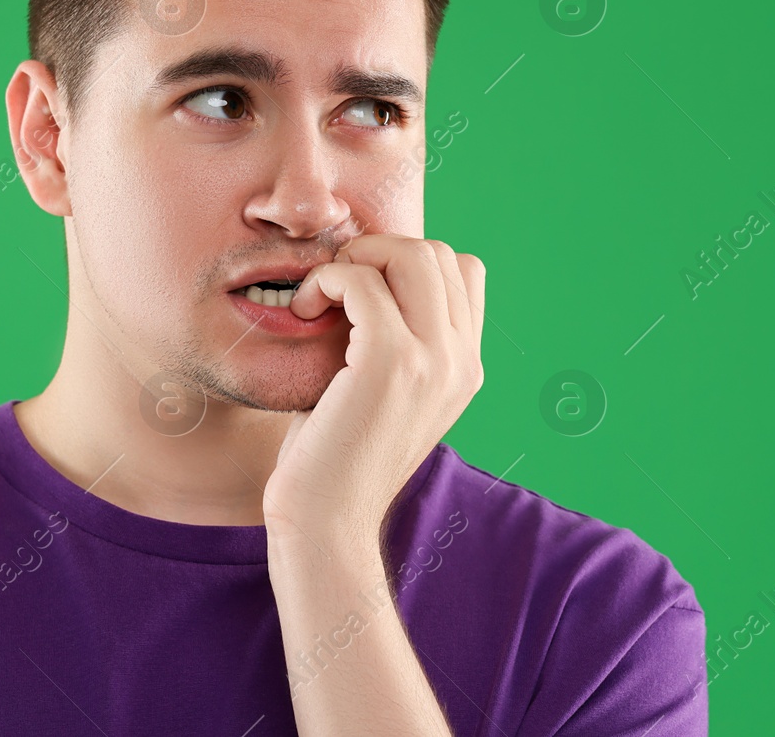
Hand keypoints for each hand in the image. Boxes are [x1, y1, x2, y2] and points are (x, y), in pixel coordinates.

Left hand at [262, 234, 485, 554]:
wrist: (327, 523)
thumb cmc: (337, 456)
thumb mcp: (385, 394)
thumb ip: (398, 342)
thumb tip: (371, 279)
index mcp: (467, 368)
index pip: (465, 271)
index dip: (408, 264)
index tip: (363, 291)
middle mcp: (462, 362)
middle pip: (439, 254)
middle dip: (380, 251)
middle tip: (336, 287)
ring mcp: (434, 361)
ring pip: (410, 255)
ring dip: (356, 259)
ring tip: (322, 297)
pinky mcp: (392, 363)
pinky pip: (364, 280)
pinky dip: (330, 280)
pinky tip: (307, 310)